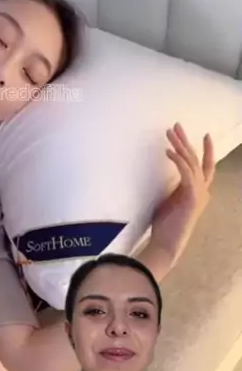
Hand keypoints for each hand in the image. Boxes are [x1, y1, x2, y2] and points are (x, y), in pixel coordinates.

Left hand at [150, 124, 214, 263]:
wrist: (166, 244)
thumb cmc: (166, 227)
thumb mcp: (171, 203)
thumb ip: (175, 190)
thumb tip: (168, 179)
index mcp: (199, 192)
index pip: (205, 167)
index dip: (206, 150)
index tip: (203, 135)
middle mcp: (203, 191)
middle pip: (198, 159)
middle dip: (187, 141)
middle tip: (176, 125)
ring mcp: (199, 193)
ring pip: (192, 162)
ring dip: (180, 145)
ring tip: (170, 132)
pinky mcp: (191, 196)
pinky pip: (186, 171)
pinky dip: (177, 160)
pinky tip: (168, 151)